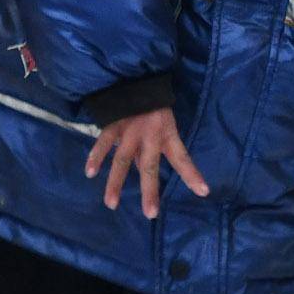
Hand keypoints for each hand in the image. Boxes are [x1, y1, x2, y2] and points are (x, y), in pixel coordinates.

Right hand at [89, 107, 209, 218]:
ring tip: (111, 204)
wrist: (139, 80)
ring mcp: (129, 132)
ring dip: (115, 183)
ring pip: (122, 161)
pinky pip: (103, 144)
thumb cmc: (155, 106)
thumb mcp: (165, 124)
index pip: (182, 157)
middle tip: (150, 213)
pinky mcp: (113, 126)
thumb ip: (154, 148)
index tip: (203, 191)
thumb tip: (142, 170)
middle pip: (149, 167)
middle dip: (149, 190)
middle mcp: (149, 137)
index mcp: (166, 135)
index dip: (192, 174)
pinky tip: (90, 172)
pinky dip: (95, 157)